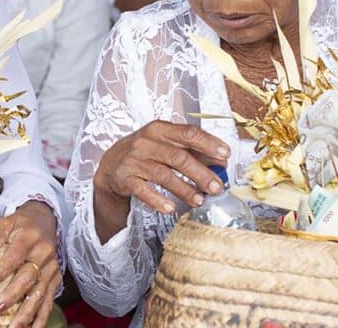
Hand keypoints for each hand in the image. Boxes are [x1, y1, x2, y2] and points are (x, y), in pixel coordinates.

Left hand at [0, 201, 59, 327]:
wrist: (46, 221)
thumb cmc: (22, 224)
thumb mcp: (7, 222)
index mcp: (30, 238)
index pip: (15, 255)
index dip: (2, 269)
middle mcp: (44, 254)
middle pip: (28, 277)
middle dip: (12, 295)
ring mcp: (52, 268)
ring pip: (40, 293)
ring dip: (27, 312)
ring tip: (14, 327)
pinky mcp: (55, 280)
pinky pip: (49, 301)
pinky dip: (41, 318)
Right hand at [94, 120, 230, 214]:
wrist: (111, 164)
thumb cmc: (146, 152)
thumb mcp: (166, 144)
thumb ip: (192, 150)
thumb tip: (221, 161)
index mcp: (160, 129)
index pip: (188, 132)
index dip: (208, 143)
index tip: (226, 154)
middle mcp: (146, 142)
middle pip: (179, 157)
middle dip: (201, 174)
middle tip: (218, 187)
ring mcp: (135, 160)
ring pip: (164, 175)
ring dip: (184, 190)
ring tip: (199, 200)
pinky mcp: (125, 178)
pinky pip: (143, 191)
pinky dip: (157, 200)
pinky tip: (170, 208)